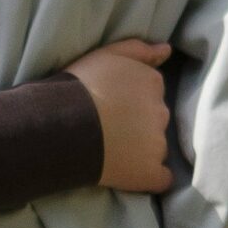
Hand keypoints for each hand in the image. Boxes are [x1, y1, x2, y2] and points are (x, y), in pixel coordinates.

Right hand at [63, 38, 174, 192]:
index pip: (151, 92)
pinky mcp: (151, 172)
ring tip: (109, 149)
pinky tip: (128, 173)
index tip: (110, 105)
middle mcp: (161, 112)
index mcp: (152, 83)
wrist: (60, 125)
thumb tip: (167, 50)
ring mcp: (158, 145)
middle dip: (137, 124)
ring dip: (140, 149)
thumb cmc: (78, 87)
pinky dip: (149, 176)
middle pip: (155, 120)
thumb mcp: (105, 55)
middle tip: (107, 127)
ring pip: (156, 147)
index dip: (130, 100)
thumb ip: (138, 49)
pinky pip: (161, 178)